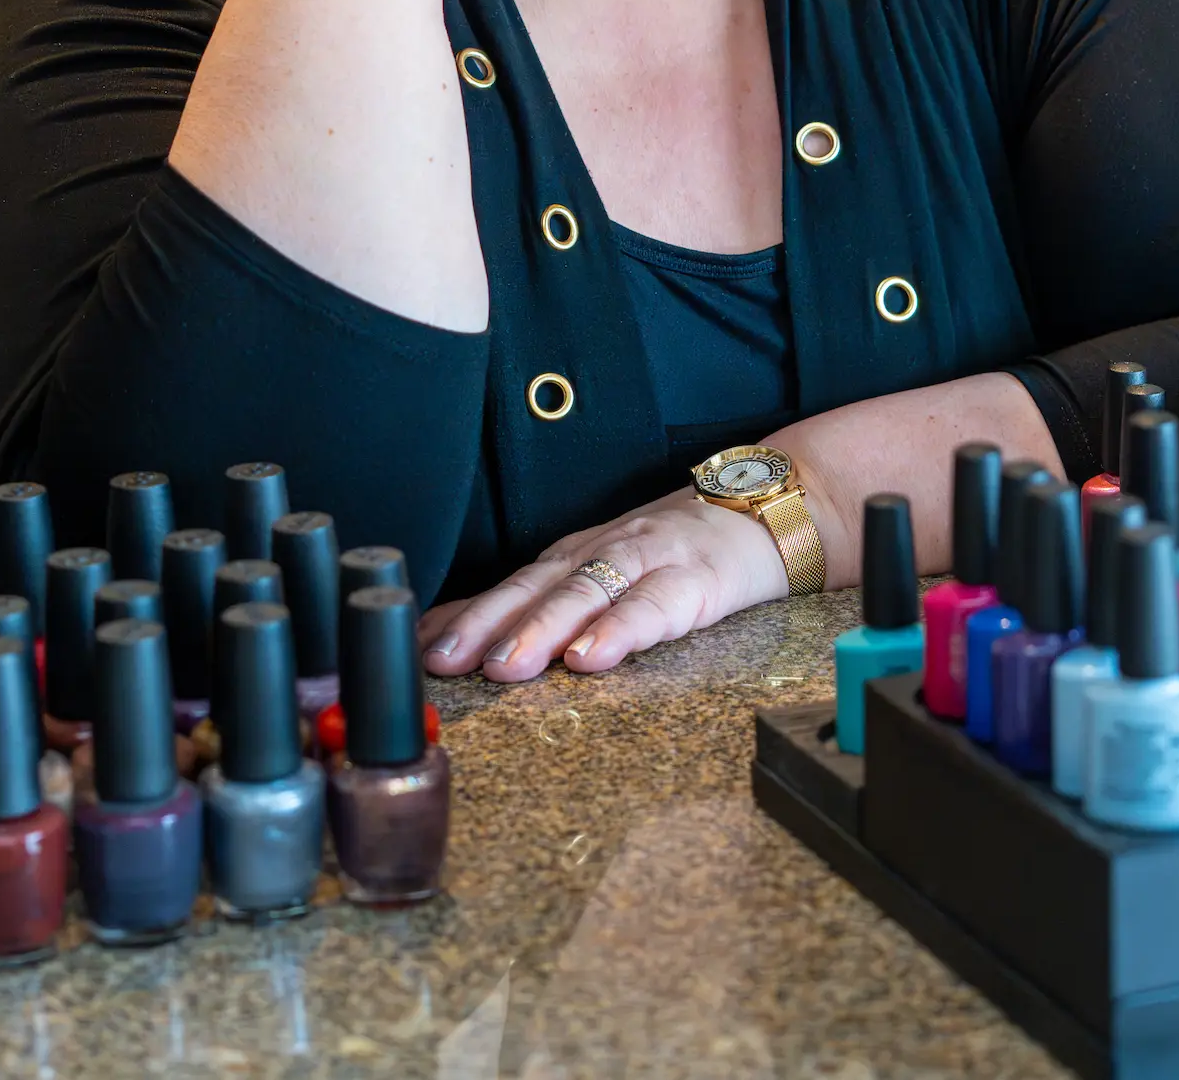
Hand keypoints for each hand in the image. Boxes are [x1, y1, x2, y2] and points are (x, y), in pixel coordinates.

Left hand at [419, 489, 790, 680]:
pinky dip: (620, 632)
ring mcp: (648, 560)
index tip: (414, 652)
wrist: (764, 513)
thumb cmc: (673, 553)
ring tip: (506, 665)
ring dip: (541, 628)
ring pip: (586, 592)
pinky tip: (592, 658)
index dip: (460, 618)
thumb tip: (450, 641)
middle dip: (484, 624)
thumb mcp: (600, 570)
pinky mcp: (695, 581)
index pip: (507, 585)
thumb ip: (537, 604)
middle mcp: (601, 551)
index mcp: (574, 555)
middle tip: (443, 662)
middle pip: (535, 587)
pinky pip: (653, 608)